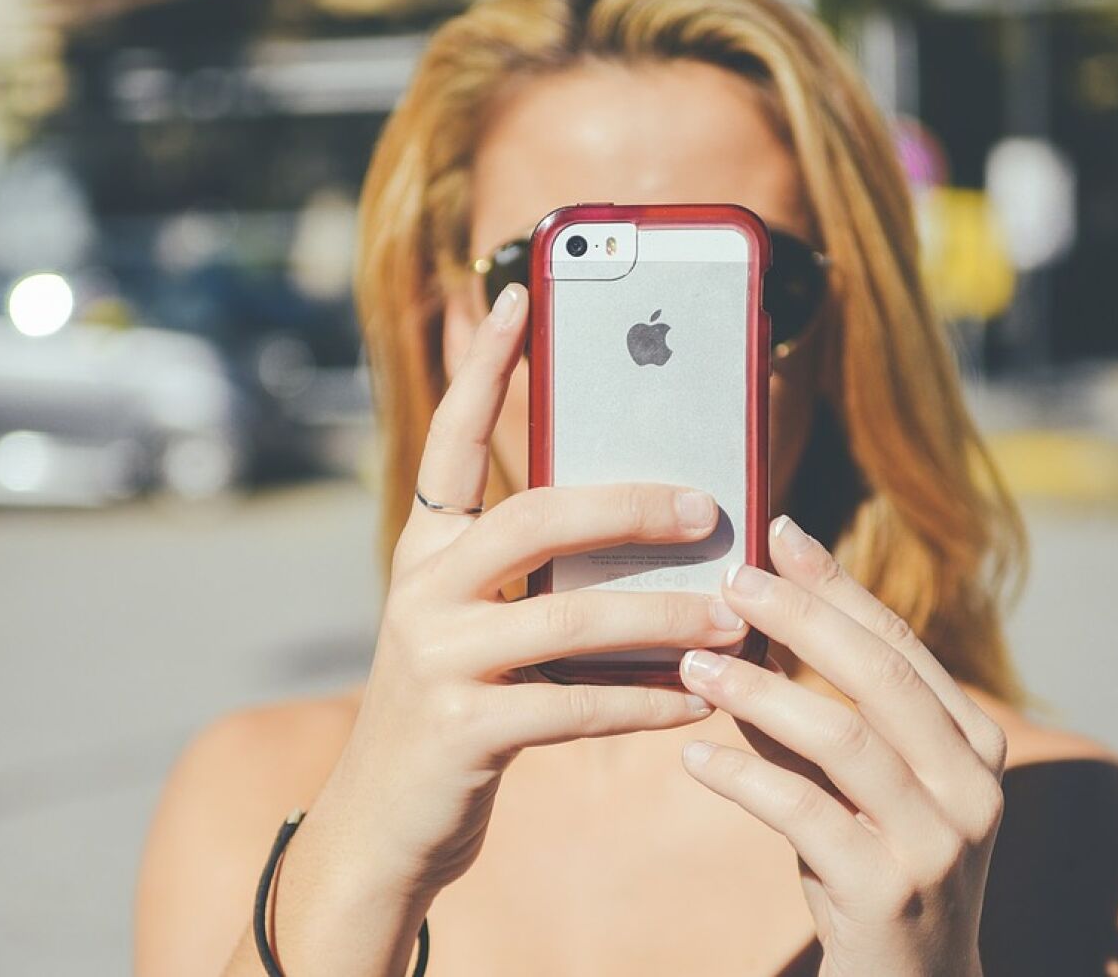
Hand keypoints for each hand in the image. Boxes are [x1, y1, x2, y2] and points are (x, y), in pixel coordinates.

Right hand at [267, 282, 744, 975]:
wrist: (385, 824)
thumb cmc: (457, 710)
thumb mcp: (479, 627)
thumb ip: (539, 577)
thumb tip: (656, 530)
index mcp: (425, 550)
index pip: (453, 440)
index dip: (484, 366)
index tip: (517, 293)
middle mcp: (420, 589)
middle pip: (534, 516)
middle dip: (630, 505)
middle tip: (707, 507)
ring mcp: (434, 658)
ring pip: (571, 615)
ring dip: (665, 617)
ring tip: (732, 616)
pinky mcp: (461, 728)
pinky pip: (576, 705)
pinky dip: (645, 700)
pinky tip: (696, 696)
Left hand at [676, 514, 1007, 976]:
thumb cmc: (871, 871)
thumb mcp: (853, 785)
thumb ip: (813, 713)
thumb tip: (743, 625)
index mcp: (974, 744)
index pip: (901, 643)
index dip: (837, 584)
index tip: (778, 532)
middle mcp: (973, 786)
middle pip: (881, 676)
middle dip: (803, 618)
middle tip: (731, 582)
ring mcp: (939, 842)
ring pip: (845, 739)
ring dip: (761, 693)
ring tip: (694, 666)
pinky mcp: (888, 894)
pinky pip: (806, 815)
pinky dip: (744, 778)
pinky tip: (693, 758)